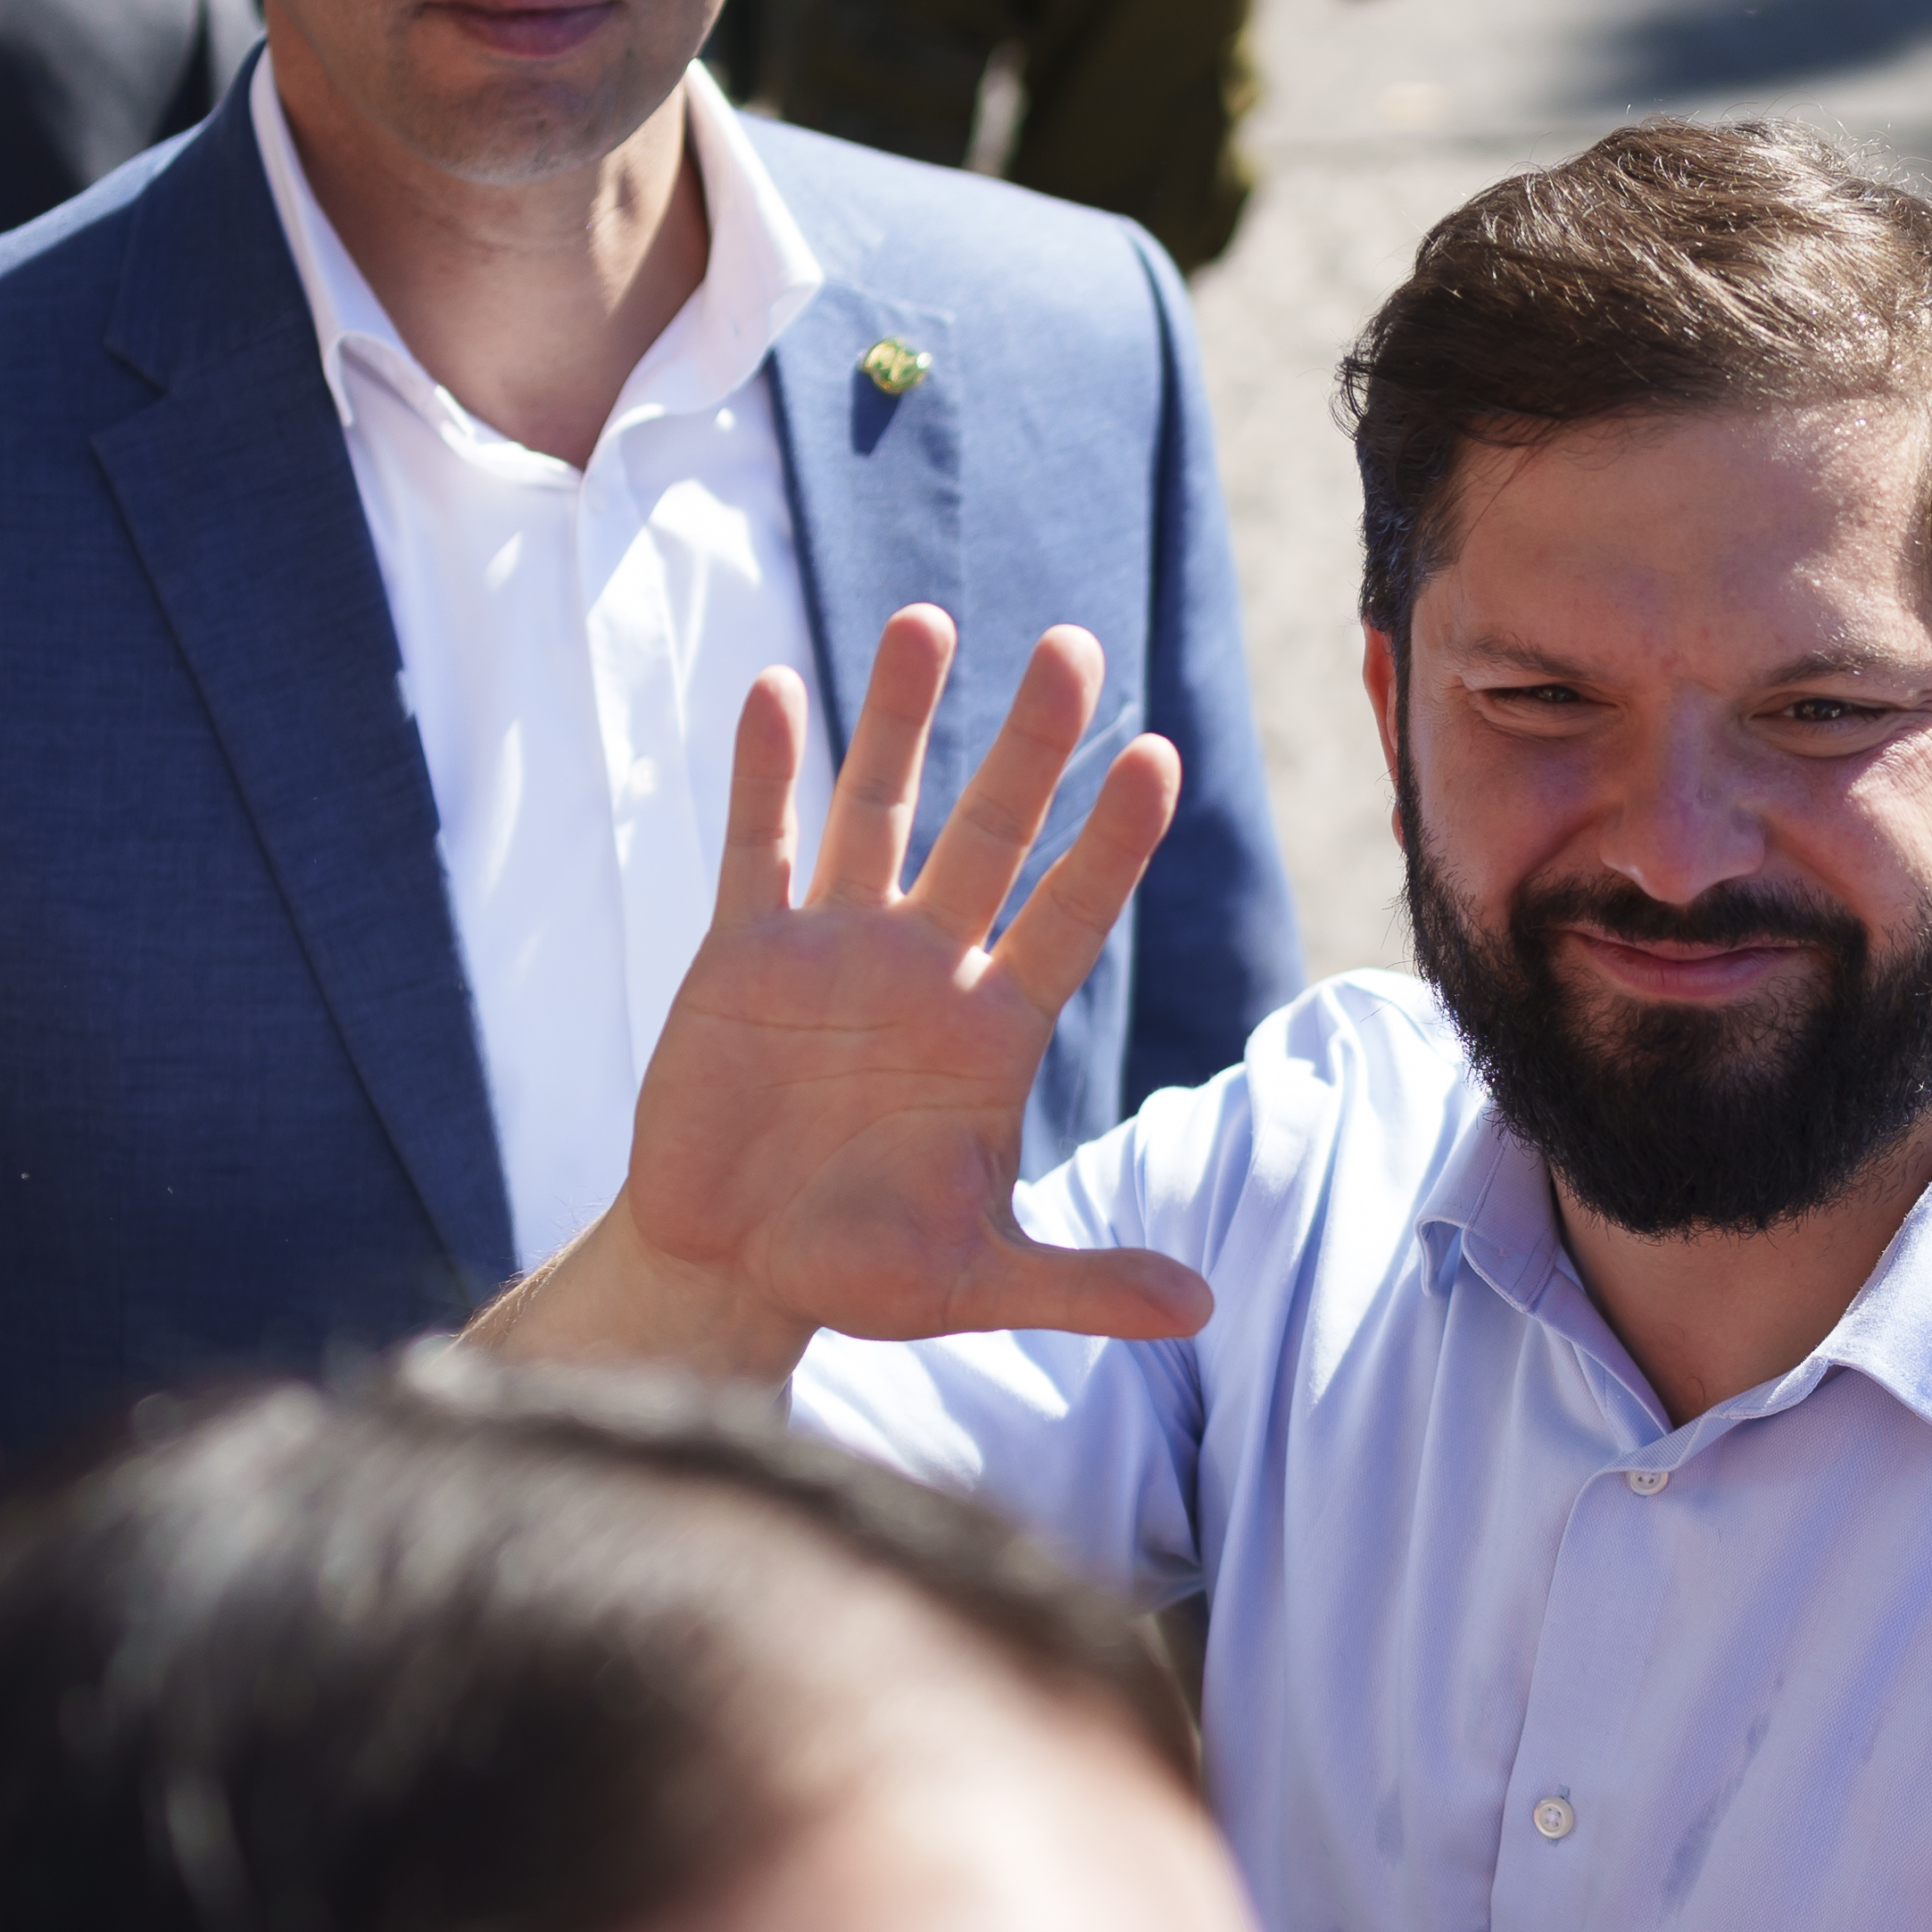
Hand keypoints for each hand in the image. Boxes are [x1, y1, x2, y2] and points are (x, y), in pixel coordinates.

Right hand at [475, 608, 1208, 1376]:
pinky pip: (758, 846)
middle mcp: (926, 968)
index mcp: (993, 1031)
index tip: (1155, 758)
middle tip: (1072, 645)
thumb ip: (1079, 1284)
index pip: (1070, 913)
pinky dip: (766, 770)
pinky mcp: (742, 952)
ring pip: (875, 810)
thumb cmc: (862, 1272)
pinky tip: (777, 689)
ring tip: (928, 622)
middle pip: (990, 833)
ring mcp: (835, 948)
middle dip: (1028, 743)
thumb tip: (1198, 1309)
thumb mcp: (975, 1284)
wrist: (733, 1268)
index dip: (1110, 842)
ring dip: (897, 721)